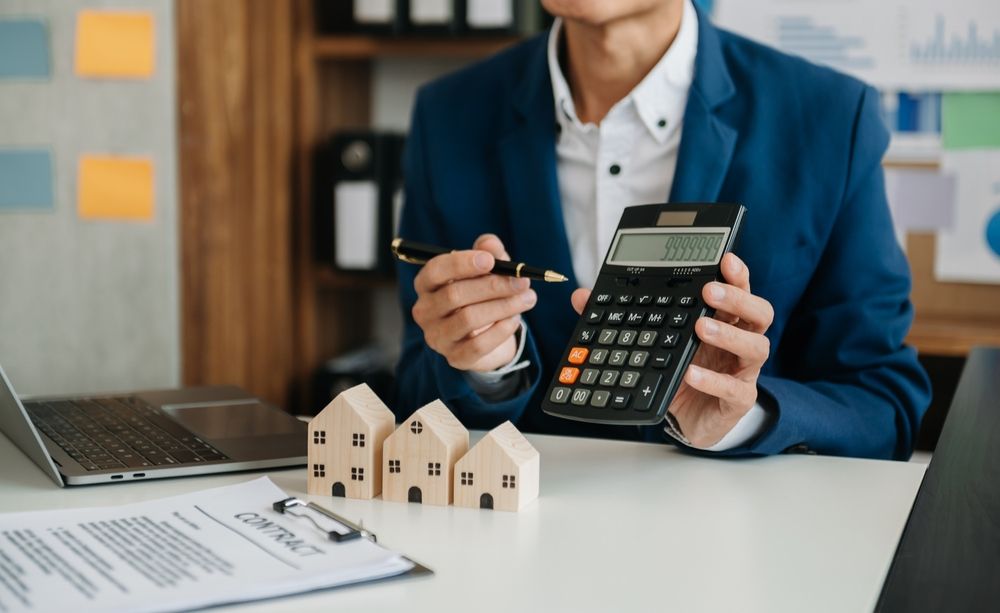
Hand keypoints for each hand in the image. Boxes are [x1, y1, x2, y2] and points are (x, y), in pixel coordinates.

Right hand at [412, 234, 536, 371]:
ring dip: (503, 306)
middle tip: (522, 282)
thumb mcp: (488, 269)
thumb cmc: (481, 294)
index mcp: (427, 284)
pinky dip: (501, 330)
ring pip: (468, 319)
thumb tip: (490, 243)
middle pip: (454, 295)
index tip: (490, 260)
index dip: (461, 264)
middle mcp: (425, 311)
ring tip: (527, 299)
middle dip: (493, 286)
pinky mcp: (454, 358)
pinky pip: (478, 345)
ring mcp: (437, 337)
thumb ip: (489, 252)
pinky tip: (515, 319)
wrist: (486, 334)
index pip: (435, 271)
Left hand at [570, 253, 773, 447]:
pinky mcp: (738, 399)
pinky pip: (735, 389)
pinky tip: (691, 373)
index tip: (725, 258)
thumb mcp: (653, 342)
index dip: (737, 274)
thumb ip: (620, 316)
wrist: (691, 418)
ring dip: (729, 334)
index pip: (739, 290)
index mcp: (724, 319)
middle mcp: (740, 340)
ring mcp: (743, 370)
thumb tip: (582, 297)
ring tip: (700, 327)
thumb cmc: (681, 372)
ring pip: (756, 346)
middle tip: (709, 289)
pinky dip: (713, 380)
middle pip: (759, 312)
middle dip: (737, 297)